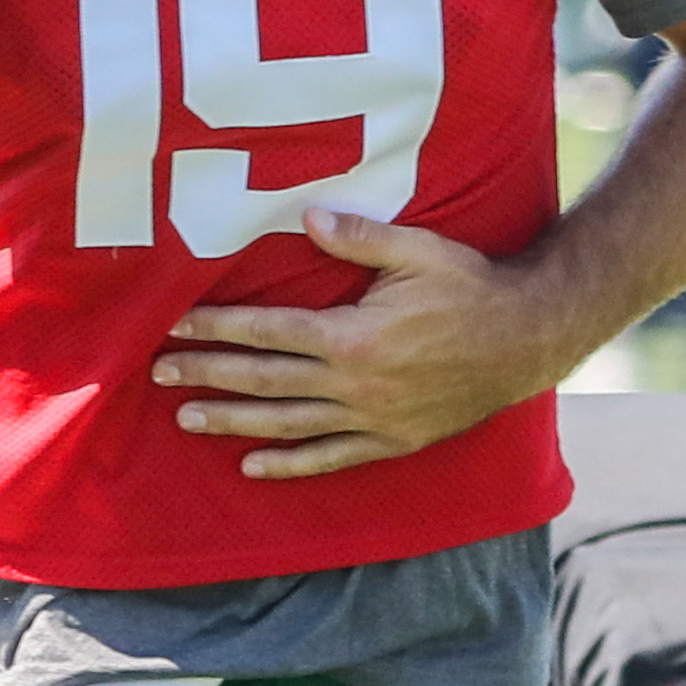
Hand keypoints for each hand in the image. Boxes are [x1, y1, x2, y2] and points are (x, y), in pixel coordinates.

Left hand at [155, 208, 579, 479]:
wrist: (526, 340)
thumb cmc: (470, 287)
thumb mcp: (417, 250)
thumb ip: (357, 236)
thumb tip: (306, 218)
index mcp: (352, 336)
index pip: (267, 332)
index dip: (217, 327)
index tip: (176, 325)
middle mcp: (353, 384)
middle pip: (264, 381)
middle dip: (207, 376)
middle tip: (159, 375)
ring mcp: (371, 418)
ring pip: (287, 424)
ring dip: (233, 423)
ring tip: (187, 421)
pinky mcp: (392, 440)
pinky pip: (331, 457)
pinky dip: (291, 465)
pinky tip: (254, 467)